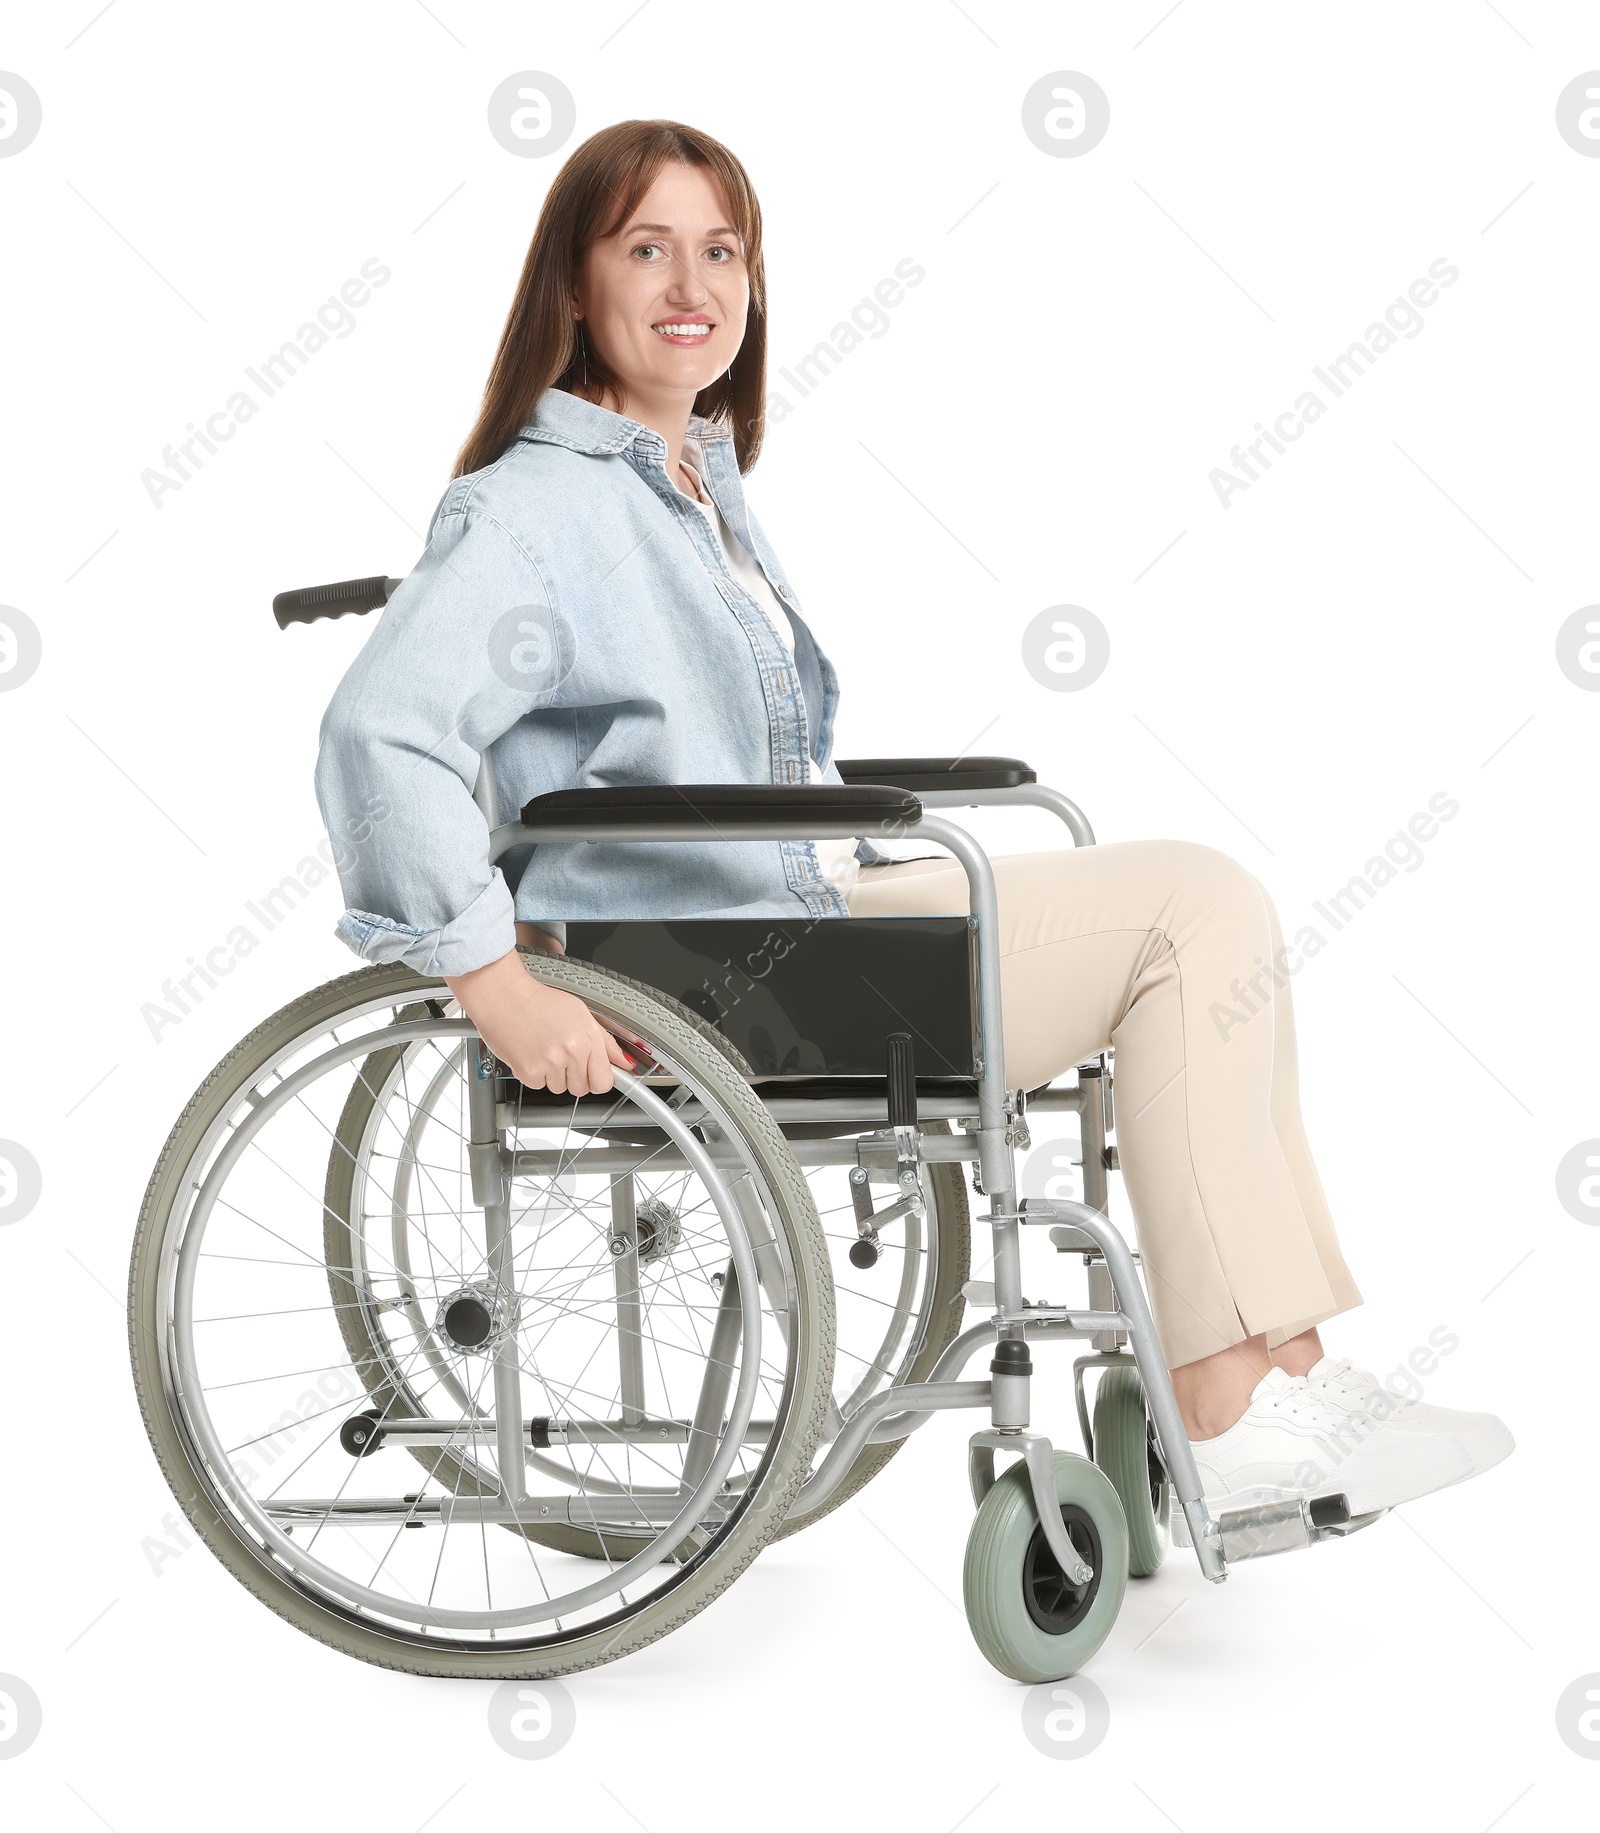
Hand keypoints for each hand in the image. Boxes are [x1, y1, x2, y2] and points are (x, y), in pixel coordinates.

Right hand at [444, 949, 637, 1094]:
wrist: (504, 996)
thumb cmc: (539, 1001)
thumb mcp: (581, 1014)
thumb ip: (606, 1043)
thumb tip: (626, 1063)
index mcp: (588, 1037)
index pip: (604, 1082)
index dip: (597, 1078)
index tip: (592, 1073)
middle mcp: (571, 1052)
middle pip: (582, 1089)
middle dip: (574, 1077)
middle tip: (562, 1055)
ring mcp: (550, 1064)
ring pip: (559, 1088)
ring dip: (553, 1075)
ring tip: (544, 1049)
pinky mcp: (528, 1072)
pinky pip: (538, 1086)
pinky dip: (534, 1075)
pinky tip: (531, 1053)